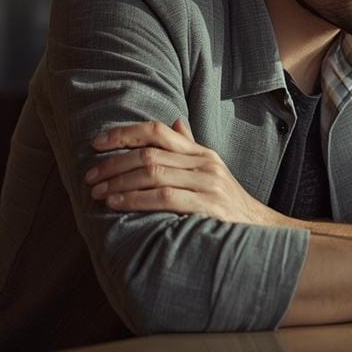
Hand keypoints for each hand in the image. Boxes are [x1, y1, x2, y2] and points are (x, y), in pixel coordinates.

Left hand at [88, 120, 283, 226]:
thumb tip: (174, 123)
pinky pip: (165, 197)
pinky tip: (118, 204)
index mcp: (201, 153)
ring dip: (119, 182)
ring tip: (98, 192)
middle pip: (149, 153)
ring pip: (153, 173)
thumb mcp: (210, 172)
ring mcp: (208, 183)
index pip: (158, 131)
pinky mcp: (209, 205)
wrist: (262, 229)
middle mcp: (204, 163)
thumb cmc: (227, 203)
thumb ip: (189, 149)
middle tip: (89, 176)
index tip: (96, 143)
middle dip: (113, 163)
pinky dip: (136, 199)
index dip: (124, 133)